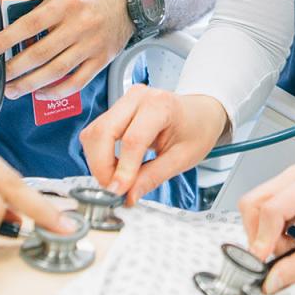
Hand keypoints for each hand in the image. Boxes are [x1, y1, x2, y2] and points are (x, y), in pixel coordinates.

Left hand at [0, 0, 131, 98]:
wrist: (130, 3)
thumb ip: (44, 13)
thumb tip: (15, 37)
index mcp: (67, 4)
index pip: (30, 25)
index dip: (6, 40)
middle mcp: (80, 25)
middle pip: (40, 53)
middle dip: (12, 69)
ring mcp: (92, 45)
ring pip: (55, 71)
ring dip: (29, 84)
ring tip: (11, 89)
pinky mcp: (101, 60)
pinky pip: (76, 82)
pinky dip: (56, 91)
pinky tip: (40, 93)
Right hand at [79, 85, 229, 204]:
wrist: (200, 113)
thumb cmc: (197, 130)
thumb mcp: (183, 158)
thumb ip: (153, 177)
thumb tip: (128, 196)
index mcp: (161, 105)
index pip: (132, 140)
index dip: (122, 170)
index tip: (118, 192)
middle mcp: (138, 98)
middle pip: (103, 132)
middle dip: (101, 166)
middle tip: (113, 190)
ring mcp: (124, 101)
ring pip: (93, 133)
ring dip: (98, 162)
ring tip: (118, 180)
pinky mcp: (116, 109)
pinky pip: (96, 133)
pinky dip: (99, 155)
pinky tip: (116, 167)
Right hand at [240, 166, 294, 294]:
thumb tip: (271, 280)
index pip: (270, 209)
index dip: (262, 239)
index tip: (261, 263)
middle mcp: (293, 178)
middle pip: (253, 205)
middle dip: (259, 236)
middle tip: (279, 255)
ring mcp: (288, 184)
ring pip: (254, 210)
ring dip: (265, 236)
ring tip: (291, 248)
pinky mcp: (286, 194)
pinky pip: (263, 214)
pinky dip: (271, 233)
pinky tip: (291, 241)